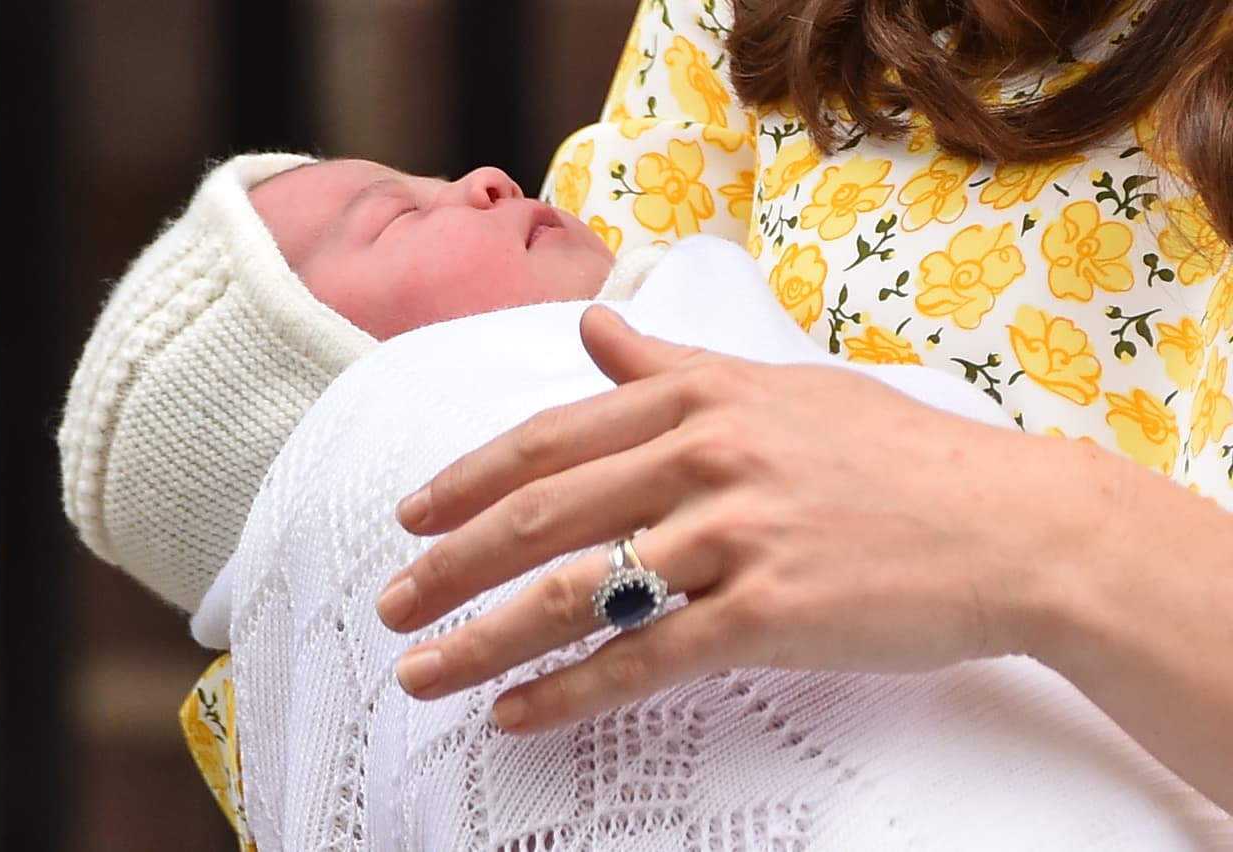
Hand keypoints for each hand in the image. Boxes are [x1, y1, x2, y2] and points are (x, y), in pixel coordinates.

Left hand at [376, 306, 1046, 732]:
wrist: (1011, 524)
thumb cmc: (897, 454)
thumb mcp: (779, 388)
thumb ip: (674, 362)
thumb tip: (593, 328)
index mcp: (701, 397)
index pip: (553, 438)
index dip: (470, 480)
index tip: (411, 517)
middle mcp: (707, 455)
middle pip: (545, 513)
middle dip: (453, 564)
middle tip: (391, 603)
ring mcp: (737, 534)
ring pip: (578, 589)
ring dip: (486, 637)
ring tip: (422, 670)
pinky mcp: (771, 612)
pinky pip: (647, 657)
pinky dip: (572, 691)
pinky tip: (519, 715)